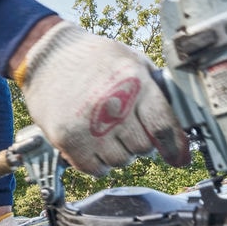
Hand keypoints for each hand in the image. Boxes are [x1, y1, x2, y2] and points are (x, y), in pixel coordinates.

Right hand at [15, 20, 189, 175]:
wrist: (46, 56)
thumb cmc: (93, 58)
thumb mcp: (131, 60)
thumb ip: (155, 90)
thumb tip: (179, 127)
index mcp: (134, 82)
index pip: (163, 126)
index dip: (174, 145)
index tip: (178, 156)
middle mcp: (113, 105)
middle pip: (143, 147)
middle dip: (141, 141)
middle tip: (128, 127)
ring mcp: (89, 125)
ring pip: (121, 160)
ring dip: (119, 152)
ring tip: (107, 131)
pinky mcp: (67, 139)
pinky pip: (95, 169)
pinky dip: (98, 162)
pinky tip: (94, 144)